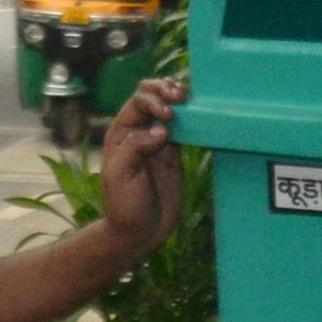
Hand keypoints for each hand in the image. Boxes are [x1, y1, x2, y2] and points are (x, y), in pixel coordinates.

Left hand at [96, 76, 186, 256]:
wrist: (141, 231)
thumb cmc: (125, 205)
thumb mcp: (120, 175)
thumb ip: (136, 148)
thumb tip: (162, 129)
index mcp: (122, 132)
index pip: (138, 102)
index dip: (154, 100)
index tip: (168, 116)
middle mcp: (139, 131)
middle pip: (153, 96)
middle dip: (166, 90)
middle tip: (182, 96)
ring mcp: (159, 140)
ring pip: (170, 107)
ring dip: (181, 99)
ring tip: (191, 97)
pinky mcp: (175, 152)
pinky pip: (185, 127)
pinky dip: (193, 118)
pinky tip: (201, 115)